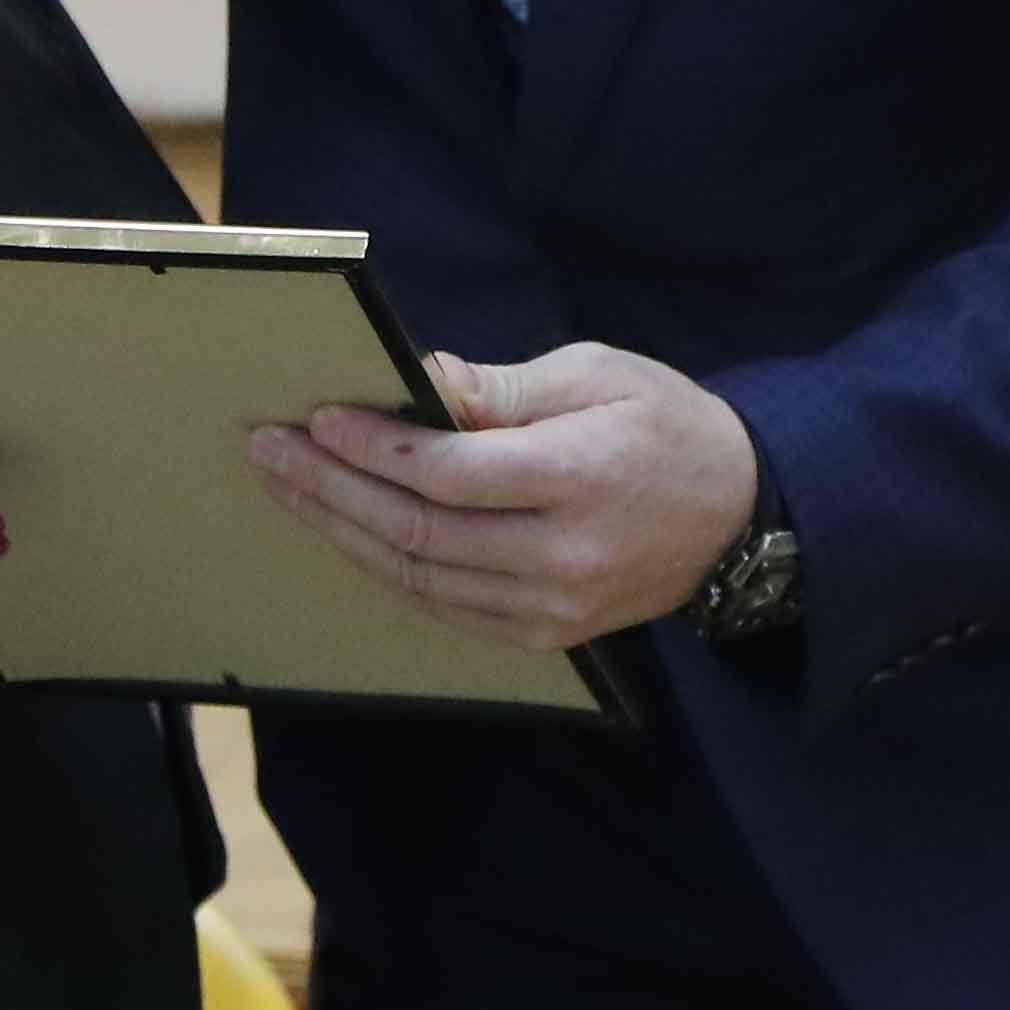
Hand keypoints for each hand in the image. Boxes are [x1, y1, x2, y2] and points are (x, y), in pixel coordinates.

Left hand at [248, 342, 759, 651]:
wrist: (738, 516)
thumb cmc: (665, 424)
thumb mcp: (599, 374)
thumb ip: (505, 388)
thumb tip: (422, 378)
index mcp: (580, 478)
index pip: (449, 472)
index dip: (374, 447)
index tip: (319, 417)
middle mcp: (562, 556)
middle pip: (419, 530)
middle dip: (332, 487)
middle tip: (271, 450)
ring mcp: (552, 608)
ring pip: (419, 576)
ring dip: (343, 531)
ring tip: (290, 488)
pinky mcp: (544, 636)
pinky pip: (445, 606)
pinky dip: (388, 567)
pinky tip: (347, 531)